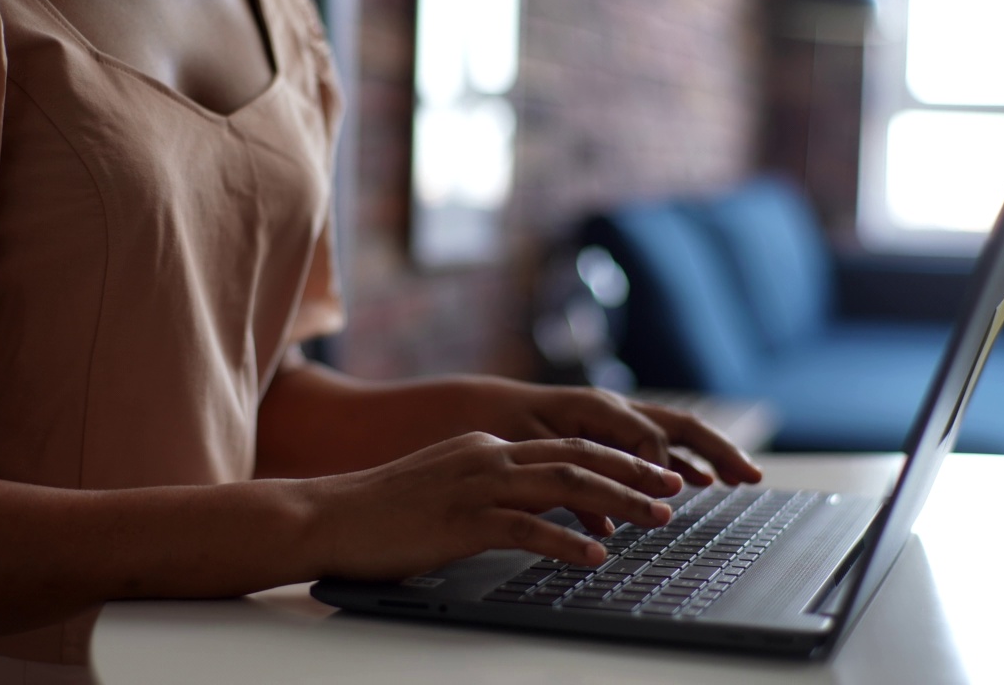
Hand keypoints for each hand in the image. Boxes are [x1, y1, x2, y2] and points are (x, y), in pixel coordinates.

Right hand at [300, 432, 684, 580]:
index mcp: (487, 446)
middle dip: (633, 472)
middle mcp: (489, 456)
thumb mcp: (445, 483)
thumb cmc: (383, 509)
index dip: (616, 458)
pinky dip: (567, 542)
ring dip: (619, 501)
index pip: (566, 446)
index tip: (653, 472)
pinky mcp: (462, 521)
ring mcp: (476, 486)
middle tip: (674, 489)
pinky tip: (595, 556)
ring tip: (657, 518)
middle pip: (578, 458)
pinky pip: (527, 529)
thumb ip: (488, 486)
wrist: (328, 514)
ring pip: (565, 486)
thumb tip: (528, 505)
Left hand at [459, 379, 762, 487]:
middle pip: (678, 425)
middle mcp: (610, 410)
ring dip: (704, 456)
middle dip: (717, 450)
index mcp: (596, 408)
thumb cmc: (497, 428)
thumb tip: (606, 524)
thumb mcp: (531, 456)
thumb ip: (571, 487)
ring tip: (735, 479)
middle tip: (752, 476)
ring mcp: (611, 420)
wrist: (470, 411)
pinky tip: (692, 482)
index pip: (649, 437)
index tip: (667, 500)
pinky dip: (673, 463)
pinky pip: (649, 446)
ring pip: (670, 435)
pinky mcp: (603, 434)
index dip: (660, 470)